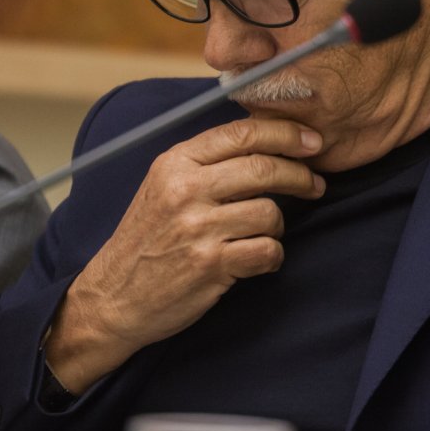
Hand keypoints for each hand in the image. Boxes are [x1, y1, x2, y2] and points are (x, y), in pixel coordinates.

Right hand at [47, 118, 324, 390]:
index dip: (286, 133)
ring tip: (264, 234)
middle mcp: (185, 190)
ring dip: (277, 226)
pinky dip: (271, 257)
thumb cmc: (148, 240)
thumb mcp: (164, 187)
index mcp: (175, 163)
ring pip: (270, 213)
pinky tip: (258, 259)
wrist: (114, 297)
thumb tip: (268, 140)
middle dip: (300, 175)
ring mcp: (197, 228)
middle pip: (264, 168)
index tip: (312, 141)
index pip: (242, 133)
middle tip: (315, 184)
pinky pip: (267, 251)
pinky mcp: (210, 265)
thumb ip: (207, 163)